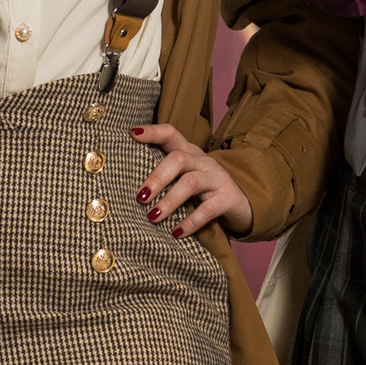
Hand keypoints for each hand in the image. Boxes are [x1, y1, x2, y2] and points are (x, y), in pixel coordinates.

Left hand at [131, 122, 252, 239]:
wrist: (241, 203)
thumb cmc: (202, 189)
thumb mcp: (184, 176)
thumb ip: (163, 174)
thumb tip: (124, 185)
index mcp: (189, 152)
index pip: (171, 134)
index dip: (153, 132)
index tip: (132, 134)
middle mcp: (203, 161)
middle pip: (179, 159)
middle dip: (157, 177)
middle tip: (140, 197)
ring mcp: (217, 179)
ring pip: (191, 182)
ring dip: (169, 200)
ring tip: (153, 216)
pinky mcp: (227, 199)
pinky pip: (208, 209)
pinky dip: (191, 222)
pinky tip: (177, 233)